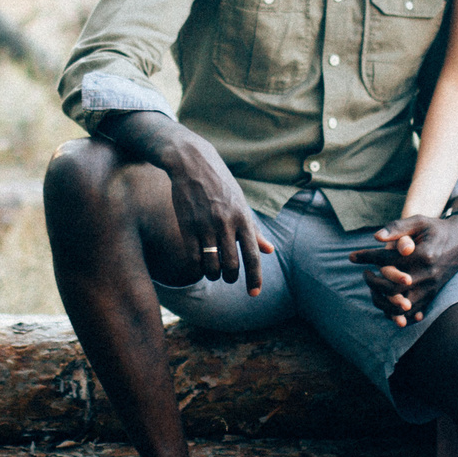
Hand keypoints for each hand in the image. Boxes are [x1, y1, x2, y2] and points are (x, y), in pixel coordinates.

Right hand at [116, 114, 273, 291]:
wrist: (191, 162)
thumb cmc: (220, 184)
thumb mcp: (241, 203)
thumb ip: (254, 230)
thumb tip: (270, 251)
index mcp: (243, 218)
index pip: (253, 256)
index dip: (255, 278)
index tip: (254, 293)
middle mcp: (226, 223)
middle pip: (232, 265)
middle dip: (231, 278)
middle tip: (228, 278)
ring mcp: (206, 226)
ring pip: (212, 266)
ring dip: (213, 275)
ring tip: (213, 271)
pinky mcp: (187, 226)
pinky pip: (193, 259)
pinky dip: (197, 269)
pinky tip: (198, 266)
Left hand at [348, 212, 457, 325]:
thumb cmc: (435, 229)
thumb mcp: (419, 221)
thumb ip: (397, 227)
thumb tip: (376, 237)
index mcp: (423, 255)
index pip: (387, 259)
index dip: (366, 257)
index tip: (352, 256)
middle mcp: (427, 274)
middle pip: (391, 288)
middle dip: (372, 282)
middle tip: (365, 273)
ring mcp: (430, 288)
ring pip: (400, 305)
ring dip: (381, 299)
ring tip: (373, 287)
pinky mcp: (432, 296)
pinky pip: (411, 313)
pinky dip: (395, 312)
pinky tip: (385, 300)